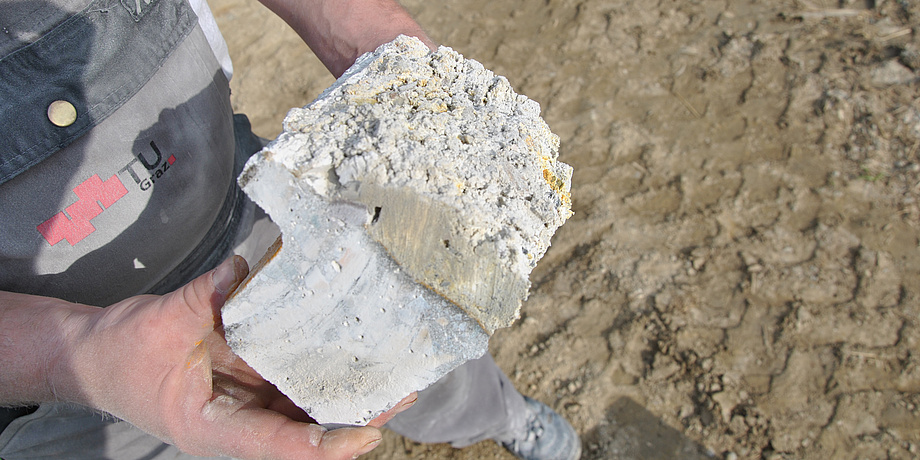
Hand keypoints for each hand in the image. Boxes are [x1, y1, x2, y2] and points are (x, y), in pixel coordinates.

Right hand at [51, 256, 414, 458]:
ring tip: (396, 371)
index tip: (367, 434)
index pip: (279, 445)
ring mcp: (248, 399)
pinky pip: (293, 373)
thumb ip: (202, 299)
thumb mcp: (158, 325)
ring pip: (307, 403)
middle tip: (404, 391)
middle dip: (357, 415)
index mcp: (214, 425)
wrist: (95, 355)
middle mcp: (240, 418)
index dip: (325, 444)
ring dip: (349, 391)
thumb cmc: (120, 354)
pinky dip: (322, 361)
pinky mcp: (251, 375)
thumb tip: (245, 269)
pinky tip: (353, 343)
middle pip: (308, 427)